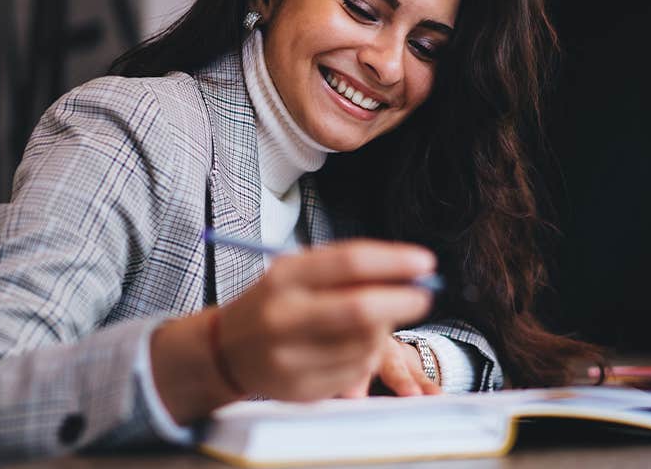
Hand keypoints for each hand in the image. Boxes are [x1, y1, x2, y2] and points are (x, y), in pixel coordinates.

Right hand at [151, 238, 436, 421]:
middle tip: (423, 296)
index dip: (394, 261)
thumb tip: (409, 269)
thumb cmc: (274, 302)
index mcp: (283, 278)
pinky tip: (353, 346)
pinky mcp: (300, 389)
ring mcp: (290, 357)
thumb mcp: (296, 272)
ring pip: (364, 344)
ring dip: (385, 330)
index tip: (424, 262)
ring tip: (377, 321)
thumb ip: (345, 268)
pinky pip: (356, 371)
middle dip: (403, 300)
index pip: (349, 263)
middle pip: (360, 309)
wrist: (225, 351)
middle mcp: (283, 317)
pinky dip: (367, 356)